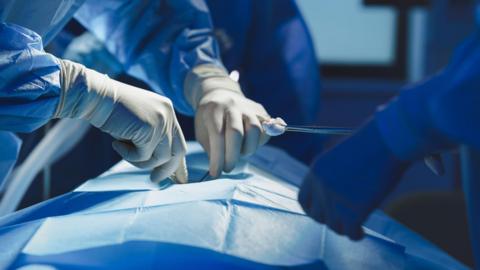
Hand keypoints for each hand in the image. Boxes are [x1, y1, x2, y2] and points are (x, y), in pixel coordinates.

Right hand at [56, 60, 187, 182]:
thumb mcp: (138, 125)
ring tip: (122, 149)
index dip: (177, 162)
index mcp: (167, 111)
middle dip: (166, 169)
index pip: (179, 141)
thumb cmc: (111, 113)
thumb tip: (161, 164)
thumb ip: (152, 139)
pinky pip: (142, 156)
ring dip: (139, 161)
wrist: (95, 96)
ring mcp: (161, 121)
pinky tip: (116, 143)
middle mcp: (168, 114)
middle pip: (177, 151)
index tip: (176, 178)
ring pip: (159, 157)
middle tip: (154, 180)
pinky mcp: (149, 129)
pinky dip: (127, 155)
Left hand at [195, 89, 269, 176]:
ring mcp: (248, 107)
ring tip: (240, 154)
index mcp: (213, 110)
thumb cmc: (209, 120)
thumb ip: (212, 148)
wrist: (220, 96)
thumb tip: (221, 168)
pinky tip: (249, 145)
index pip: (217, 136)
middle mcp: (232, 105)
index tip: (216, 173)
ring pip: (255, 130)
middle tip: (228, 168)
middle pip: (236, 132)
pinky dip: (258, 142)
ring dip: (248, 149)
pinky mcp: (260, 111)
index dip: (218, 157)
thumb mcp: (202, 132)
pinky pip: (265, 130)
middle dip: (232, 156)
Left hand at [298, 120, 408, 239]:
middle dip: (330, 219)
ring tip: (356, 225)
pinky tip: (362, 232)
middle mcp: (321, 187)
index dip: (313, 209)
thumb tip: (335, 199)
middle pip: (317, 216)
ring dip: (344, 227)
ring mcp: (335, 201)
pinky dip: (356, 235)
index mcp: (316, 171)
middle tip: (343, 219)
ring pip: (334, 226)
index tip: (323, 214)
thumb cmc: (372, 145)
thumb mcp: (342, 158)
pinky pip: (350, 233)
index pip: (303, 199)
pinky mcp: (353, 212)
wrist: (387, 142)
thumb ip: (333, 178)